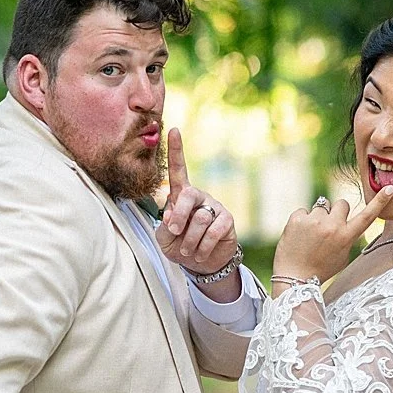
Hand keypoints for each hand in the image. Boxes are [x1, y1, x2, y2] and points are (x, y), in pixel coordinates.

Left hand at [155, 128, 237, 284]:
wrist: (200, 263)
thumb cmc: (178, 244)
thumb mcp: (164, 236)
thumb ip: (165, 225)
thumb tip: (172, 217)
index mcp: (180, 195)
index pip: (177, 170)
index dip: (176, 150)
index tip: (173, 130)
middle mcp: (199, 196)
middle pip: (187, 196)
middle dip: (178, 217)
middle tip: (174, 233)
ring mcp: (215, 206)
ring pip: (200, 219)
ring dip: (189, 240)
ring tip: (187, 250)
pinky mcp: (227, 220)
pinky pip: (214, 231)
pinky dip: (203, 245)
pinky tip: (199, 253)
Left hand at [272, 185, 392, 284]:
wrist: (294, 277)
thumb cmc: (321, 268)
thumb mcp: (343, 256)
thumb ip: (347, 236)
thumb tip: (346, 221)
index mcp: (347, 237)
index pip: (367, 216)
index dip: (379, 201)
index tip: (389, 188)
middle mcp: (332, 226)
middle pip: (342, 203)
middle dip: (337, 212)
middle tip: (328, 227)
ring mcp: (314, 221)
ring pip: (321, 206)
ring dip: (318, 216)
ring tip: (311, 234)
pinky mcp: (297, 219)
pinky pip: (303, 210)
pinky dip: (301, 219)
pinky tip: (299, 234)